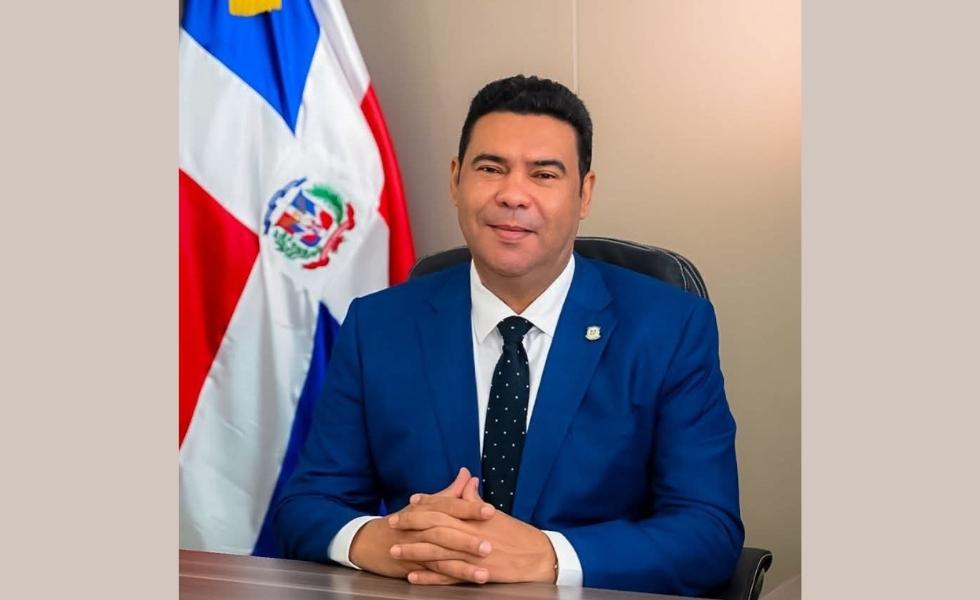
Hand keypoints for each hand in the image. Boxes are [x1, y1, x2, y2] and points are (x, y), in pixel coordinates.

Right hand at [348, 468, 493, 581]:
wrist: (368, 541)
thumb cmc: (402, 522)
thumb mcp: (424, 505)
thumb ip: (450, 492)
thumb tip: (468, 474)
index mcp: (426, 512)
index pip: (449, 508)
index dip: (469, 509)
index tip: (491, 511)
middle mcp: (420, 530)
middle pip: (444, 533)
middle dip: (467, 540)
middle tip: (489, 545)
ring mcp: (415, 550)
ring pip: (440, 558)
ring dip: (461, 567)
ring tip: (483, 573)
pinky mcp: (411, 568)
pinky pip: (430, 576)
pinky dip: (443, 581)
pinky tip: (459, 584)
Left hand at [390, 477, 557, 584]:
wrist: (538, 557)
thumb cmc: (518, 535)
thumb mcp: (495, 514)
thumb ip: (476, 500)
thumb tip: (466, 484)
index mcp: (474, 517)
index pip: (444, 506)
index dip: (425, 504)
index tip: (409, 502)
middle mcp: (469, 534)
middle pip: (433, 526)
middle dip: (410, 525)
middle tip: (392, 524)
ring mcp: (470, 555)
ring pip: (435, 552)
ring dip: (413, 551)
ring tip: (395, 550)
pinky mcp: (473, 573)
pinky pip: (446, 576)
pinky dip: (428, 576)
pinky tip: (413, 576)